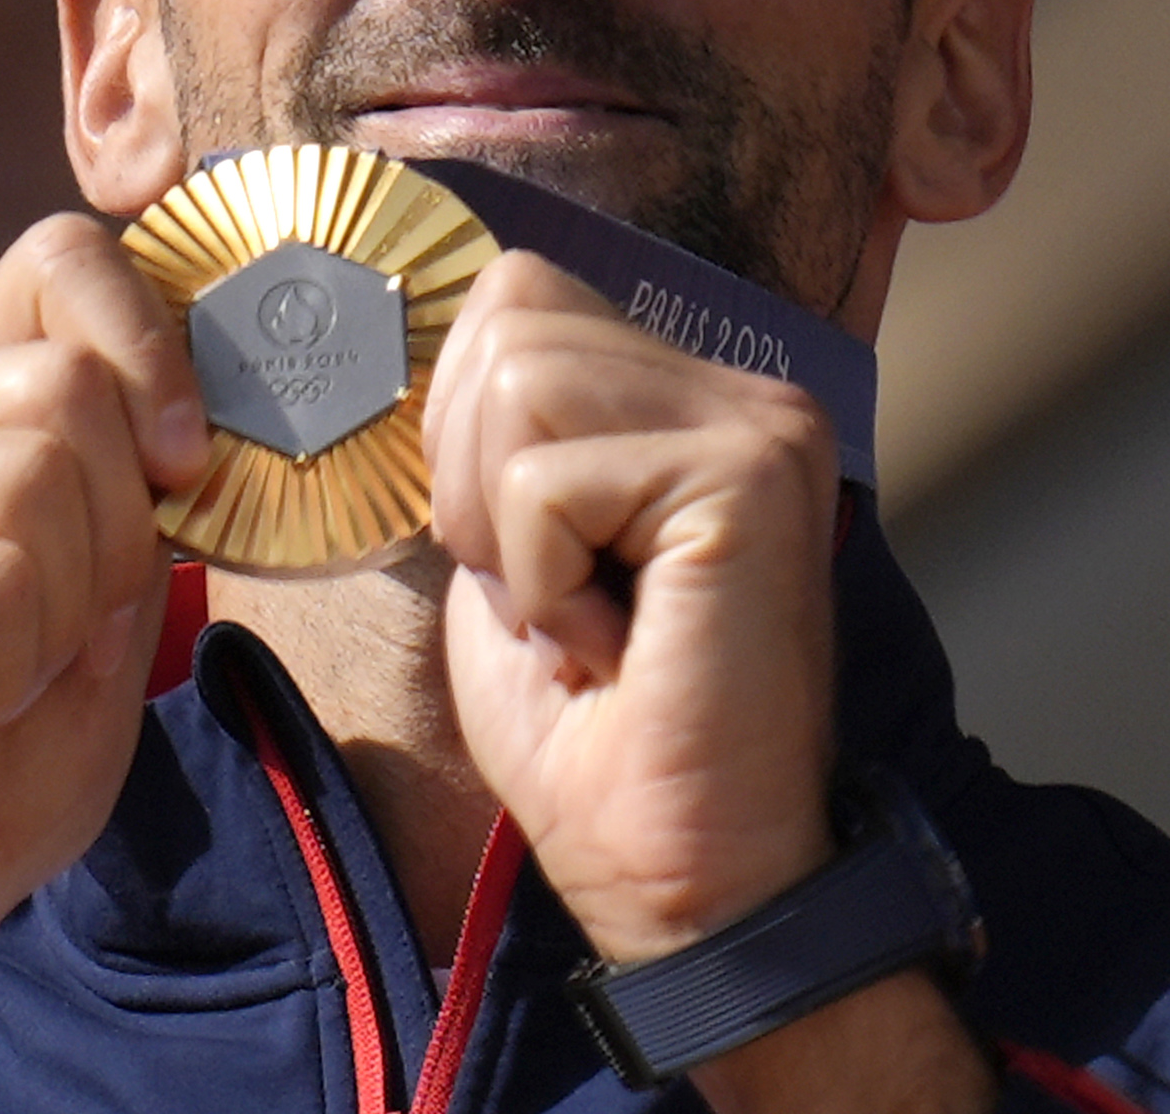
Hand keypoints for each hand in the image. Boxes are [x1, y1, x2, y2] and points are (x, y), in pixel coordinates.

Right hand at [0, 215, 208, 1113]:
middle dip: (111, 539)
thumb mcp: (113, 616)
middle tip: (35, 643)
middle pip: (72, 383)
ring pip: (36, 474)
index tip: (182, 472)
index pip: (63, 260)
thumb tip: (190, 412)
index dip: (154, 345)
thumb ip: (144, 500)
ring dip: (54, 618)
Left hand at [424, 253, 839, 963]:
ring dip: (508, 531)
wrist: (684, 879)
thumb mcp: (508, 554)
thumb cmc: (590, 739)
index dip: (458, 423)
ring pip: (517, 378)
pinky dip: (543, 583)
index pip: (516, 291)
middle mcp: (743, 389)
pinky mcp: (749, 478)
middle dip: (473, 475)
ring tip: (583, 616)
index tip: (519, 556)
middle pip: (508, 315)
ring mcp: (760, 424)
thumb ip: (491, 439)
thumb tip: (409, 338)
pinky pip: (548, 479)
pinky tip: (614, 648)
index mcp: (689, 394)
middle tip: (551, 593)